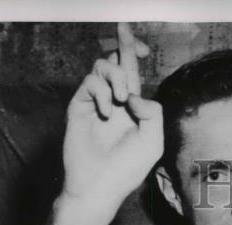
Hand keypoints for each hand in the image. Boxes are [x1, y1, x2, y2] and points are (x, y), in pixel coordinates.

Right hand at [61, 23, 162, 220]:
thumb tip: (133, 94)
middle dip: (124, 44)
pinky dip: (102, 93)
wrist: (100, 185)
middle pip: (116, 62)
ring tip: (123, 99)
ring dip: (116, 75)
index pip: (133, 73)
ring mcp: (95, 102)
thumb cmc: (128, 169)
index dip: (135, 54)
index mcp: (133, 108)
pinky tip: (108, 112)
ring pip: (102, 67)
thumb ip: (152, 112)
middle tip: (126, 31)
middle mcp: (114, 101)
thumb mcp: (153, 142)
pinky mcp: (78, 106)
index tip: (143, 45)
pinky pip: (90, 83)